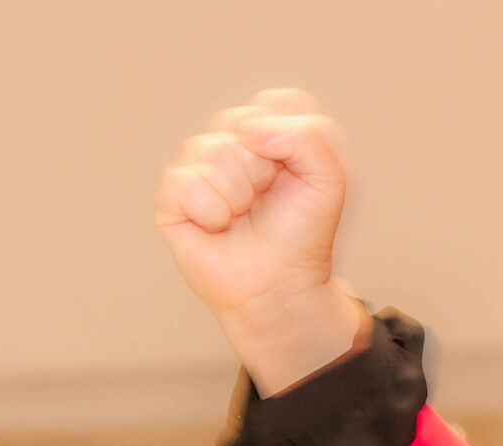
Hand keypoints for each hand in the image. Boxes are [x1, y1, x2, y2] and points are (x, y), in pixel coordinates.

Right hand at [154, 88, 366, 395]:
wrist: (280, 286)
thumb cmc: (303, 234)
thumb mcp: (331, 178)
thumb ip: (309, 135)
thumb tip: (247, 131)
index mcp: (268, 126)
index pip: (278, 102)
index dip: (294, 143)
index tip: (298, 177)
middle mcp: (230, 138)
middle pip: (242, 122)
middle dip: (266, 169)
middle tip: (268, 200)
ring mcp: (197, 164)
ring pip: (215, 150)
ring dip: (240, 193)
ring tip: (243, 215)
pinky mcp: (171, 195)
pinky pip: (186, 181)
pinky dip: (211, 211)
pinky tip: (218, 226)